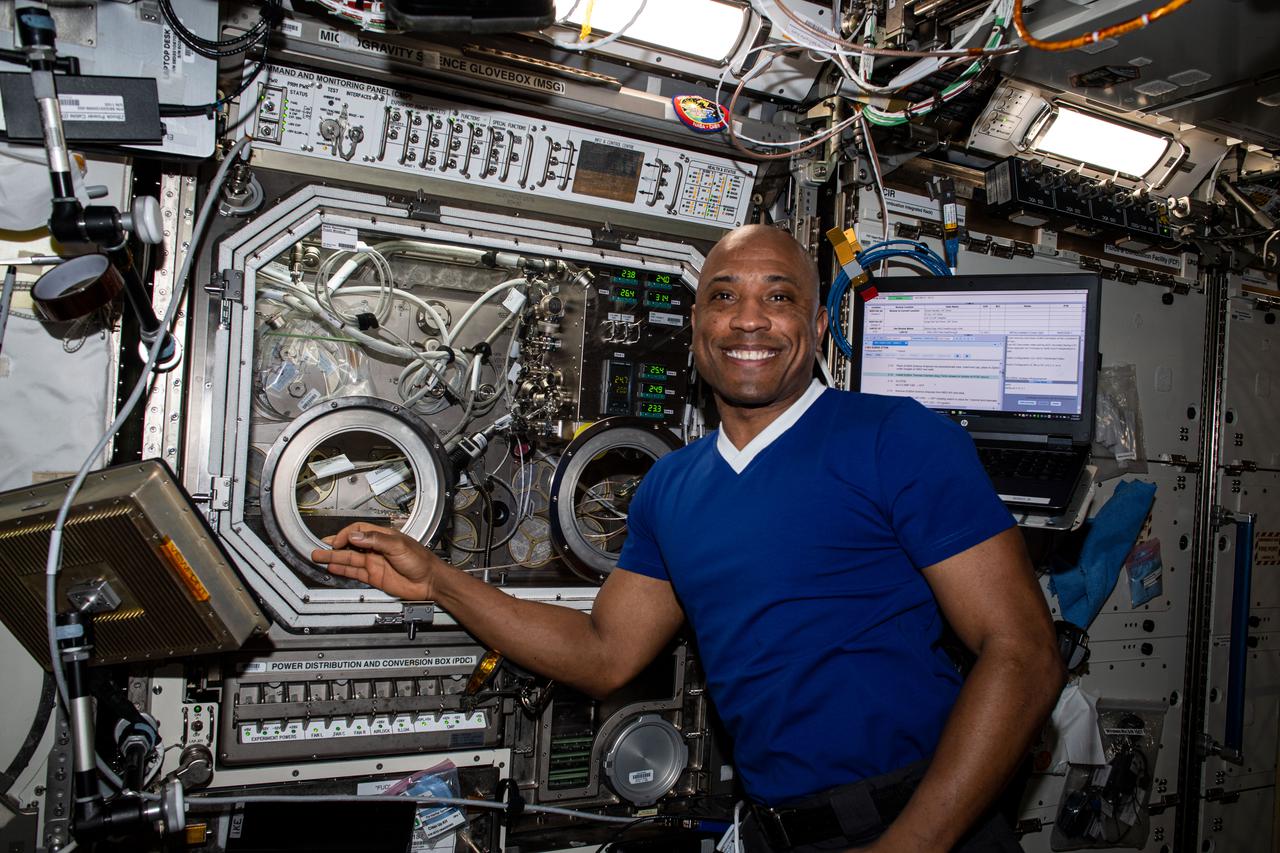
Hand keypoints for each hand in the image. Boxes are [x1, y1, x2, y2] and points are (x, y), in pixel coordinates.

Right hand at [310, 522, 445, 598]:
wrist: (429, 581)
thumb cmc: (420, 560)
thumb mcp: (398, 546)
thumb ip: (376, 540)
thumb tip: (355, 536)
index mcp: (382, 537)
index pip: (358, 532)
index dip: (345, 535)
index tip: (337, 541)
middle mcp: (376, 549)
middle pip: (349, 545)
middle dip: (333, 546)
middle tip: (318, 547)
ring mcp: (374, 563)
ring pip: (348, 559)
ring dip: (333, 558)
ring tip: (318, 557)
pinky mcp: (374, 577)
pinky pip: (354, 573)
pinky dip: (342, 571)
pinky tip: (332, 568)